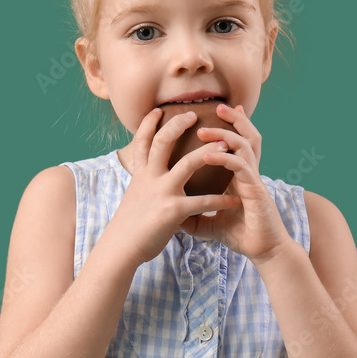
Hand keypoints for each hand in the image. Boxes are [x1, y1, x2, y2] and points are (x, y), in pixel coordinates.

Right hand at [110, 107, 241, 266]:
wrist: (121, 247)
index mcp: (141, 174)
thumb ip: (144, 183)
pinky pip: (203, 202)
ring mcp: (161, 193)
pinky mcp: (173, 211)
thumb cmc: (129, 225)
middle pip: (163, 142)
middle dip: (178, 125)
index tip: (158, 110)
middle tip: (194, 114)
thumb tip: (149, 175)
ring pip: (187, 164)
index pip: (142, 142)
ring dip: (209, 153)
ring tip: (226, 146)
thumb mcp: (134, 196)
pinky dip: (221, 200)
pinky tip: (235, 200)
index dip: (148, 124)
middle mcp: (150, 178)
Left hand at [178, 104, 294, 261]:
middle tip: (216, 106)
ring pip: (243, 146)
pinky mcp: (256, 191)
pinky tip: (208, 154)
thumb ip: (191, 213)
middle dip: (233, 119)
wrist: (262, 252)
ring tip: (203, 128)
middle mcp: (247, 173)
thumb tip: (168, 212)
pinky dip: (224, 158)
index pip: (235, 144)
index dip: (229, 127)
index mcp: (238, 176)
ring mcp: (253, 180)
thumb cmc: (240, 235)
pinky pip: (241, 167)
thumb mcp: (208, 223)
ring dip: (223, 134)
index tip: (213, 113)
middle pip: (245, 136)